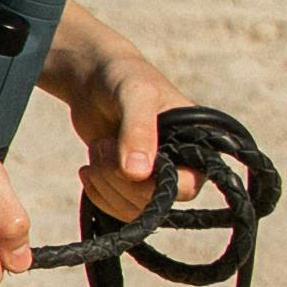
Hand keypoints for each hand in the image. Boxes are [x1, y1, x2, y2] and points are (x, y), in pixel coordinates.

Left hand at [54, 21, 193, 225]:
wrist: (94, 79)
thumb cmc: (123, 78)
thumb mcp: (134, 96)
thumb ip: (138, 130)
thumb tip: (138, 174)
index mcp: (198, 143)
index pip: (186, 186)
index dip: (152, 182)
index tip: (125, 162)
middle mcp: (183, 165)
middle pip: (154, 201)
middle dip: (119, 179)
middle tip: (102, 146)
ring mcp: (156, 177)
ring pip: (134, 208)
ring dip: (106, 185)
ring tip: (97, 150)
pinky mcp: (132, 184)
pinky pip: (118, 208)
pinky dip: (99, 193)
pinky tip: (88, 169)